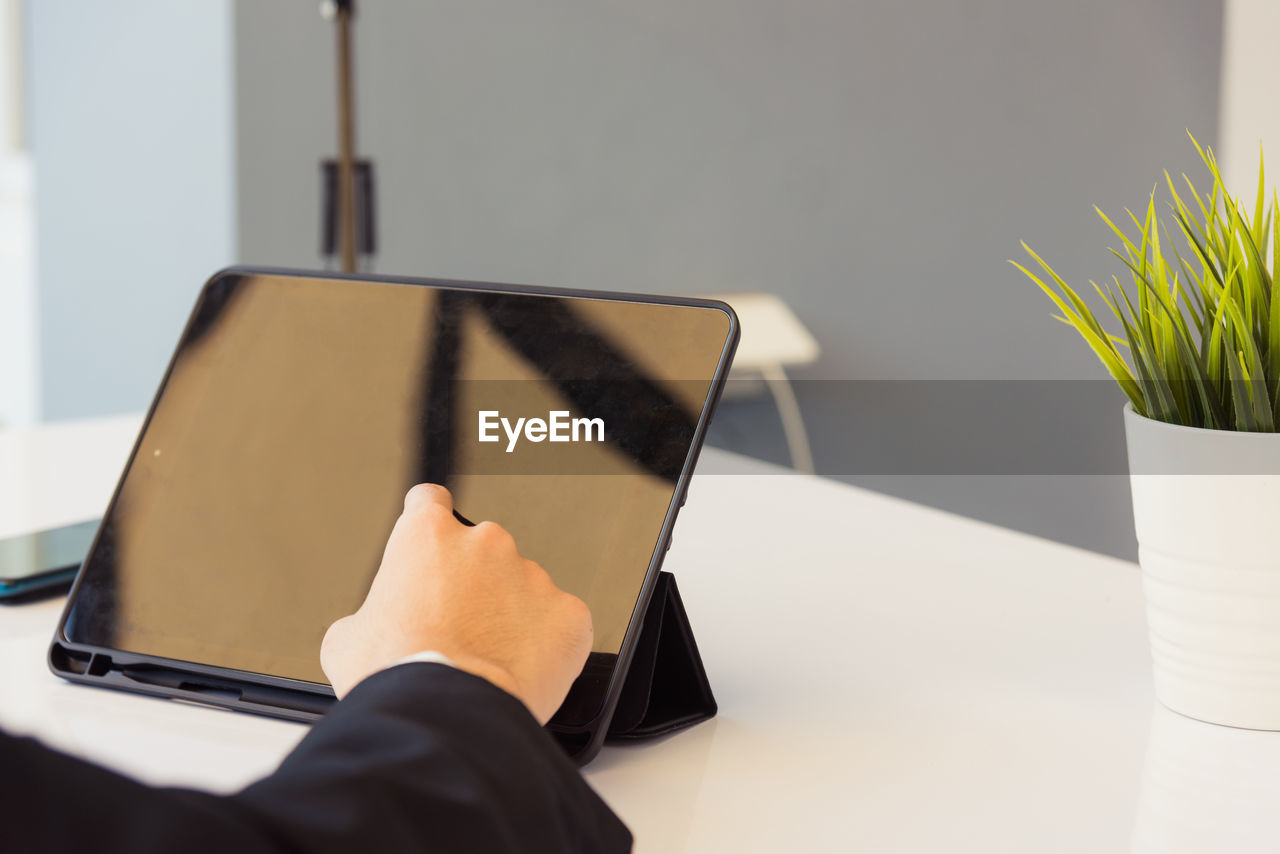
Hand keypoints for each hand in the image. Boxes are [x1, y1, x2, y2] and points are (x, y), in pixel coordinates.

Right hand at [321, 484, 592, 723]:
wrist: (446, 716)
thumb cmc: (399, 676)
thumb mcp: (348, 640)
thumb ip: (370, 614)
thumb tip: (371, 630)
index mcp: (428, 537)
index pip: (430, 503)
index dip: (427, 520)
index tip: (432, 535)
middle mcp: (485, 543)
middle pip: (481, 553)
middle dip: (472, 585)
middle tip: (457, 630)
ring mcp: (531, 575)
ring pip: (522, 588)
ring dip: (509, 615)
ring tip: (486, 660)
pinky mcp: (568, 613)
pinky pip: (559, 622)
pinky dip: (545, 643)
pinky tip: (520, 670)